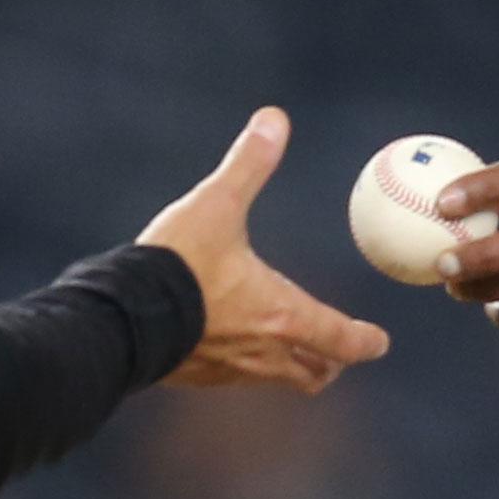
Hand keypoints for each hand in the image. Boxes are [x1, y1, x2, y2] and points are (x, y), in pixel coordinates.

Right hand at [138, 108, 391, 392]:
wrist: (118, 318)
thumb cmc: (177, 263)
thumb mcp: (216, 203)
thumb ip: (248, 163)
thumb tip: (274, 118)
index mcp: (282, 314)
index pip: (341, 339)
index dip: (365, 341)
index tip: (380, 342)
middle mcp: (263, 352)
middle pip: (314, 372)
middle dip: (330, 361)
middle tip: (337, 349)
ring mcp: (228, 372)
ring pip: (275, 380)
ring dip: (290, 365)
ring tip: (290, 347)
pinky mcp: (195, 378)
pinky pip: (233, 379)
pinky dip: (245, 366)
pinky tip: (230, 342)